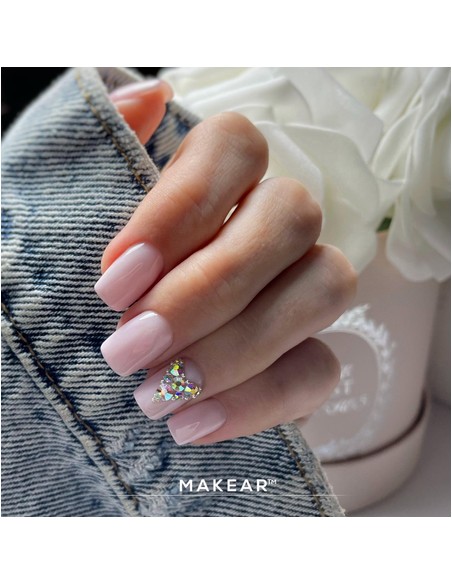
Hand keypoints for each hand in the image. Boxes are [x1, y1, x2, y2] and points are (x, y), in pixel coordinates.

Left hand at [95, 79, 356, 444]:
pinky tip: (191, 424)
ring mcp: (304, 287)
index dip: (182, 208)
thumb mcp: (65, 217)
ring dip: (239, 346)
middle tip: (128, 347)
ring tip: (156, 394)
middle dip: (208, 290)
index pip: (237, 147)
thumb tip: (150, 96)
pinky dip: (257, 400)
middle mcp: (275, 222)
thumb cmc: (81, 286)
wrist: (103, 369)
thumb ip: (101, 152)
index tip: (114, 278)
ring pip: (326, 287)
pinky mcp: (309, 356)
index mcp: (219, 176)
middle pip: (291, 216)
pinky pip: (320, 371)